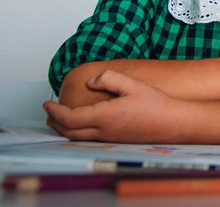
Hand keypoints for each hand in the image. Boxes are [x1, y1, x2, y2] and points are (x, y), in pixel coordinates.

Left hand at [44, 70, 182, 142]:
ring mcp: (108, 138)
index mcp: (105, 116)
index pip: (69, 118)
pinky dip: (76, 132)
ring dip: (63, 129)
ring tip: (58, 120)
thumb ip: (110, 79)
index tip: (47, 103)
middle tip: (48, 111)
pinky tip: (80, 125)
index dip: (54, 111)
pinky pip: (87, 139)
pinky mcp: (114, 141)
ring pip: (77, 138)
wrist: (172, 123)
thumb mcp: (133, 85)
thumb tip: (91, 82)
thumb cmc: (156, 104)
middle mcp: (103, 131)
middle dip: (54, 122)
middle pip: (68, 131)